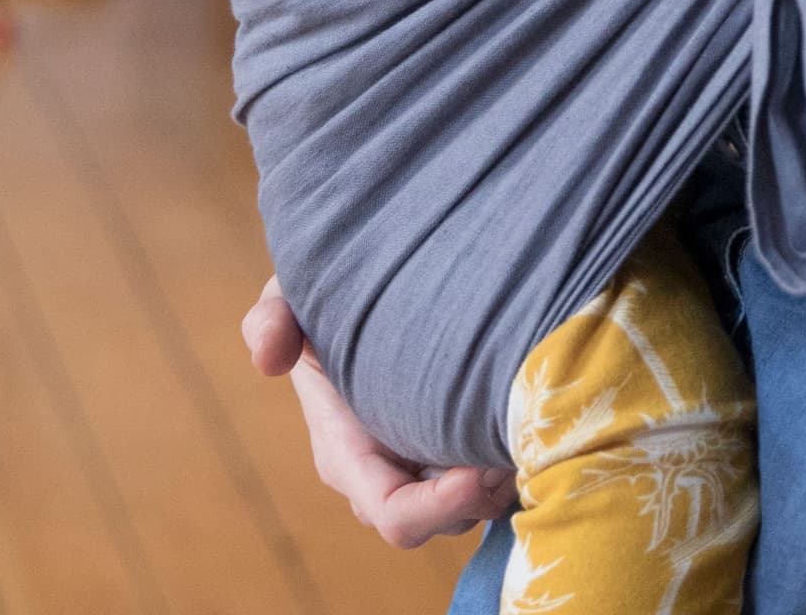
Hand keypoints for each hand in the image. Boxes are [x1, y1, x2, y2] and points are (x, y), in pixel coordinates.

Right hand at [241, 276, 518, 546]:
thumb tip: (268, 358)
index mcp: (347, 452)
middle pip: (441, 520)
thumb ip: (271, 319)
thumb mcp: (290, 296)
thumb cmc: (325, 295)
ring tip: (535, 428)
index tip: (479, 471)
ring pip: (473, 503)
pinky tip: (537, 418)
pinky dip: (513, 457)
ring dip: (504, 479)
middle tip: (522, 446)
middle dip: (482, 496)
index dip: (437, 506)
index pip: (392, 512)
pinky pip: (489, 476)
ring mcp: (424, 461)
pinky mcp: (454, 444)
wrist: (362, 285)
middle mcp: (386, 470)